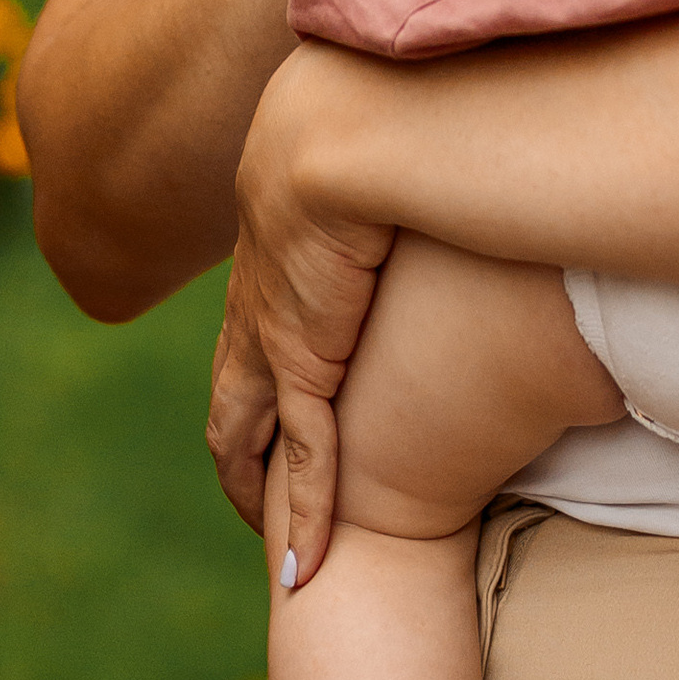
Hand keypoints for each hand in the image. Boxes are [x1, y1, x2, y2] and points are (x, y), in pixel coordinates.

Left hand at [209, 42, 399, 585]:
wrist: (339, 120)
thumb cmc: (378, 115)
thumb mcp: (382, 149)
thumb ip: (403, 163)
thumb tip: (445, 143)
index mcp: (274, 251)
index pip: (255, 330)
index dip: (259, 376)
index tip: (277, 407)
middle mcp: (260, 301)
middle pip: (234, 397)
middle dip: (240, 454)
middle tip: (254, 502)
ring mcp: (277, 335)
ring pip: (255, 437)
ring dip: (263, 498)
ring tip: (279, 553)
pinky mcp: (305, 358)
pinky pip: (305, 456)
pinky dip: (305, 512)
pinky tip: (309, 564)